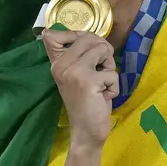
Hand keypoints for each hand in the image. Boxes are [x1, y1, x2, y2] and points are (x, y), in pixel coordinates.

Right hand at [41, 28, 117, 146]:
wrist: (85, 131)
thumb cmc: (85, 102)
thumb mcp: (75, 75)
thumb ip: (78, 56)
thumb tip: (93, 37)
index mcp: (56, 63)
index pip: (52, 34)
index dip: (77, 34)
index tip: (87, 49)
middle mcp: (61, 64)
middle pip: (88, 37)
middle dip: (103, 52)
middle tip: (101, 71)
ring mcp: (73, 71)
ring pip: (102, 50)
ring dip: (110, 68)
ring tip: (102, 84)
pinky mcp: (88, 81)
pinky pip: (112, 73)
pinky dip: (114, 86)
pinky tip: (103, 97)